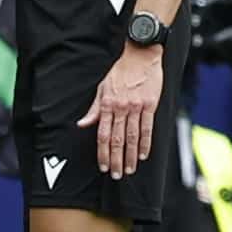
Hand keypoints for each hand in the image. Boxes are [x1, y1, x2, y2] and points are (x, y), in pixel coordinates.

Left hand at [77, 44, 163, 180]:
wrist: (140, 56)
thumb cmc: (120, 72)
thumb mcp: (102, 88)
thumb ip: (94, 109)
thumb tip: (82, 124)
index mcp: (107, 105)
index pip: (102, 135)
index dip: (102, 153)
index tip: (103, 166)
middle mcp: (120, 108)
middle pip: (117, 140)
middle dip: (116, 160)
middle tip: (117, 175)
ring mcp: (135, 107)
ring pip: (132, 137)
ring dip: (131, 156)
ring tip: (130, 169)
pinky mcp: (149, 105)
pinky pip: (147, 128)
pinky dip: (145, 143)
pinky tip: (144, 154)